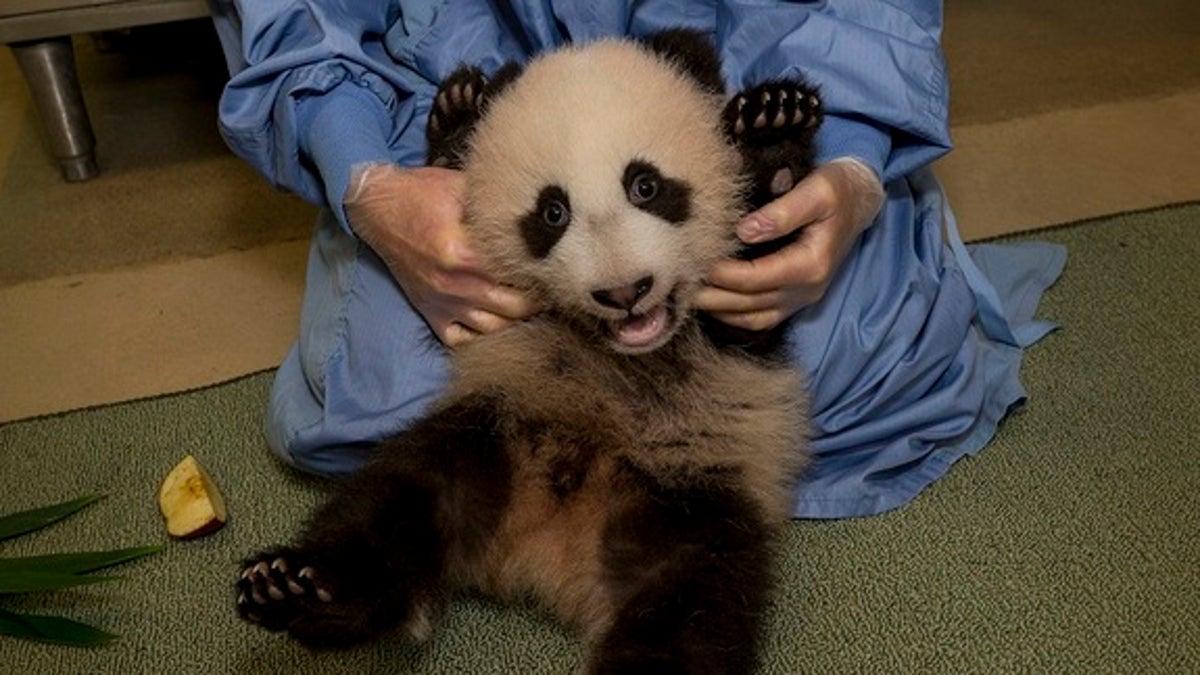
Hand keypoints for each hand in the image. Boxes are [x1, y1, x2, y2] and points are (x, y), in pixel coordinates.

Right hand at [344, 163, 538, 346]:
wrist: (377, 209)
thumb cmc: (421, 193)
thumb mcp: (461, 186)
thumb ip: (497, 204)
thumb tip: (538, 211)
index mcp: (463, 252)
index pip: (518, 274)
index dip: (542, 273)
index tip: (556, 267)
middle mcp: (453, 284)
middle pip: (513, 308)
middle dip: (537, 300)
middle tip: (549, 287)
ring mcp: (441, 303)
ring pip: (493, 328)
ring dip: (515, 320)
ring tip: (527, 304)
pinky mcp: (430, 312)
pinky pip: (461, 339)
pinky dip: (481, 335)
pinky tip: (494, 320)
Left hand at [695, 159, 885, 330]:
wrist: (859, 200)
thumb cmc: (837, 189)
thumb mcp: (817, 190)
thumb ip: (783, 211)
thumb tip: (745, 230)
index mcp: (811, 265)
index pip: (755, 278)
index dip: (721, 274)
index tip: (694, 261)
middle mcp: (806, 289)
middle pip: (748, 303)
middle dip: (710, 296)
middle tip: (676, 284)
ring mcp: (800, 298)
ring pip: (751, 317)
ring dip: (717, 309)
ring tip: (685, 294)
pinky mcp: (793, 298)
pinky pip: (759, 318)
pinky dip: (732, 315)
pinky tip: (709, 302)